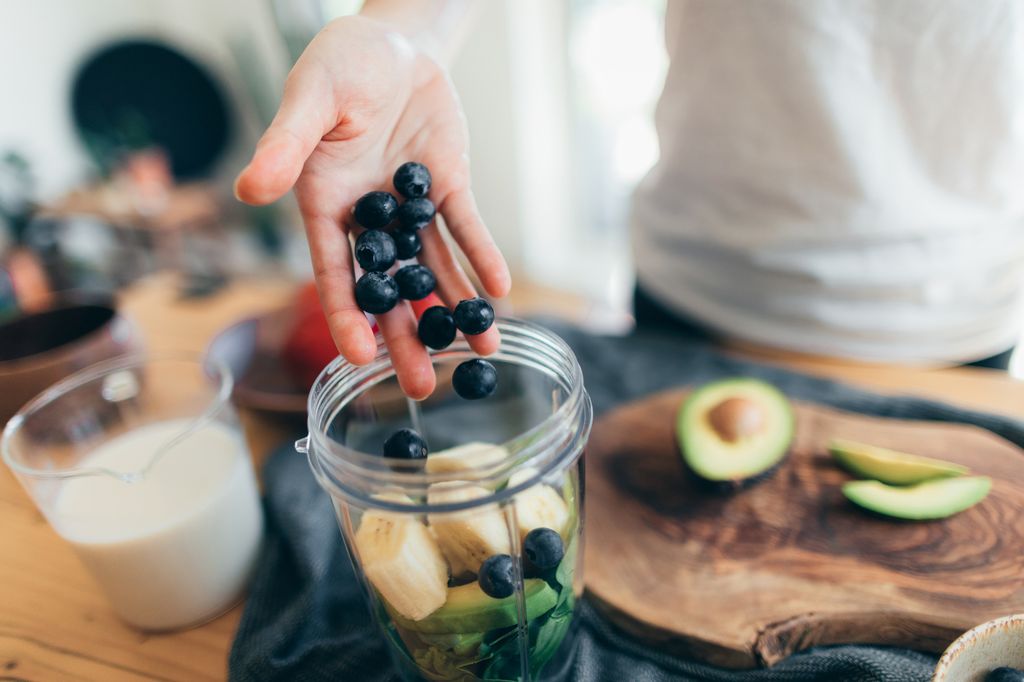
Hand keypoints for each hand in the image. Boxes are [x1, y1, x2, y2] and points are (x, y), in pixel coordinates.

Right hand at [235, 16, 510, 398]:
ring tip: (482, 351)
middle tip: (425, 385)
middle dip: (407, 336)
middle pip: (389, 288)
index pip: (335, 272)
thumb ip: (285, 146)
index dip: (347, 316)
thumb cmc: (338, 65)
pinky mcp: (448, 187)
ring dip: (454, 309)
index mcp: (325, 205)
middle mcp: (368, 218)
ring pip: (433, 268)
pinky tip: (498, 292)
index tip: (361, 359)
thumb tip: (248, 190)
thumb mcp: (309, 100)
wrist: (392, 43)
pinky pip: (465, 229)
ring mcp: (411, 207)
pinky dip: (481, 258)